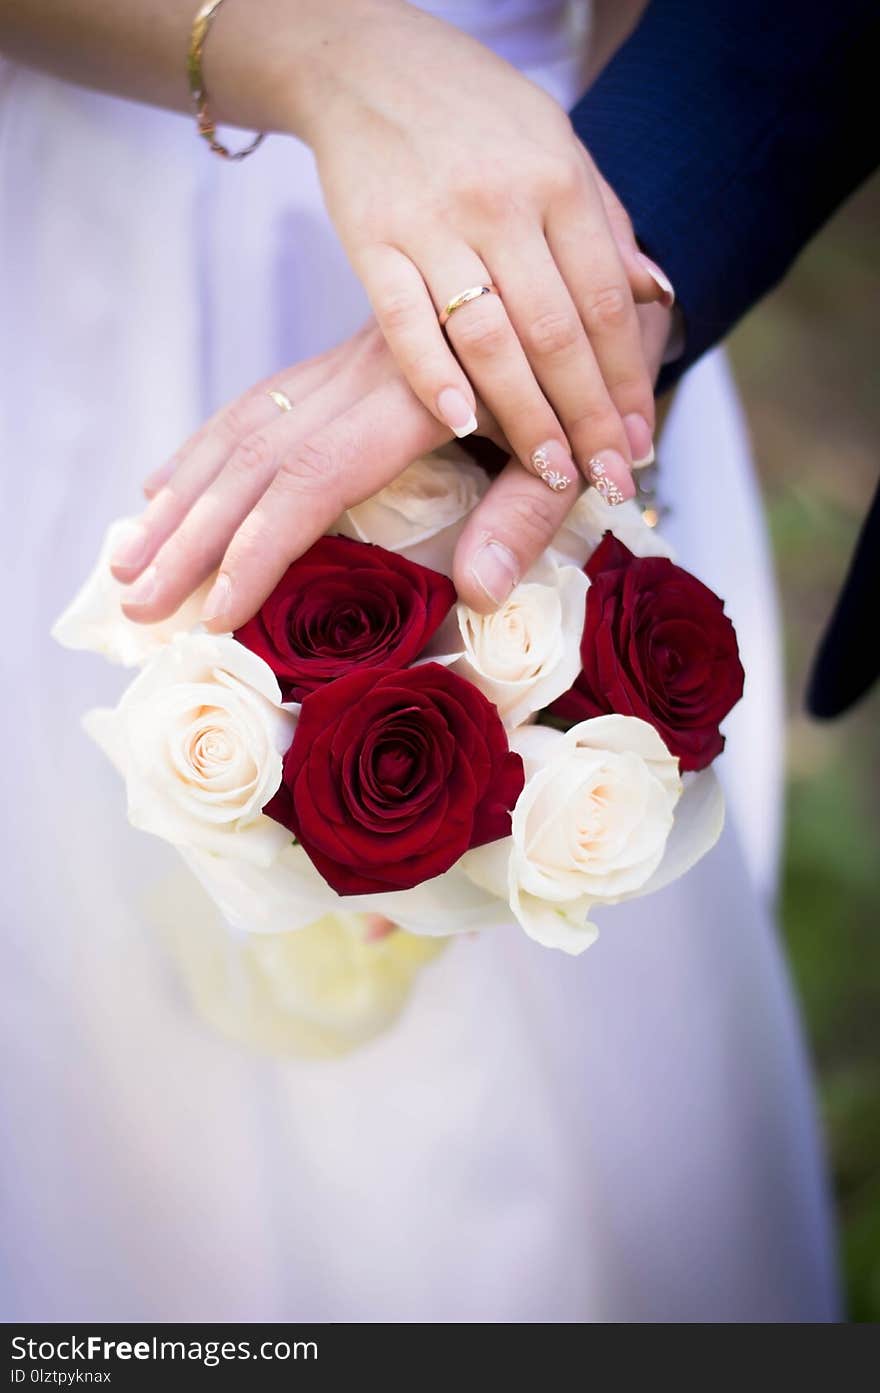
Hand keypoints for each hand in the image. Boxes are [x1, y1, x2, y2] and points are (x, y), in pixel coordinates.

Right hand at [111, 307, 671, 626]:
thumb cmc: (591, 375)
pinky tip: (162, 488)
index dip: (264, 548)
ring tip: (127, 559)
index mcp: (417, 397)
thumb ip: (529, 513)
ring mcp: (342, 367)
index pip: (316, 479)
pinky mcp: (337, 368)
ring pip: (242, 431)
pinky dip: (201, 453)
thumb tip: (478, 593)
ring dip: (182, 499)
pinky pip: (253, 409)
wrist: (586, 272)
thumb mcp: (579, 444)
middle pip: (257, 459)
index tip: (220, 612)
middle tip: (138, 602)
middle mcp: (363, 375)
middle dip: (193, 536)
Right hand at [279, 2, 671, 500]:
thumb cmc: (473, 113)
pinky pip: (405, 324)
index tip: (639, 441)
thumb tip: (658, 293)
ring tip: (553, 474)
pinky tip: (461, 426)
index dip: (626, 379)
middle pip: (557, 334)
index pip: (605, 302)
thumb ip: (603, 222)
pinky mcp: (371, 242)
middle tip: (610, 479)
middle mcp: (501, 203)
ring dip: (526, 417)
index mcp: (558, 180)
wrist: (366, 64)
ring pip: (490, 339)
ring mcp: (433, 225)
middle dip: (590, 417)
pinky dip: (434, 378)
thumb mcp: (556, 145)